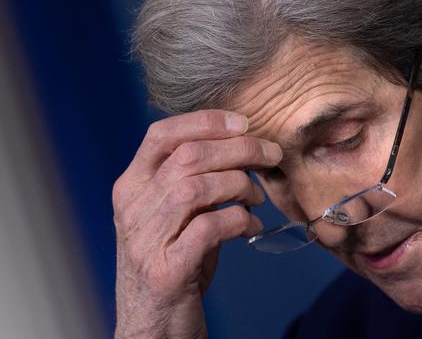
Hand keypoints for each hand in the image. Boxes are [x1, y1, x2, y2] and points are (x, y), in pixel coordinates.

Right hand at [113, 110, 281, 337]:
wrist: (153, 322)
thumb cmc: (174, 260)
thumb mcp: (174, 214)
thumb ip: (195, 180)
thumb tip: (244, 147)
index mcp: (132, 186)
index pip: (160, 134)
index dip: (205, 122)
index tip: (242, 124)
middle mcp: (133, 208)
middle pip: (188, 157)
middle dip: (239, 149)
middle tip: (270, 155)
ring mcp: (146, 240)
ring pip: (196, 187)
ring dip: (239, 185)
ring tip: (256, 198)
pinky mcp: (167, 270)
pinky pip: (209, 227)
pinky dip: (239, 220)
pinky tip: (250, 227)